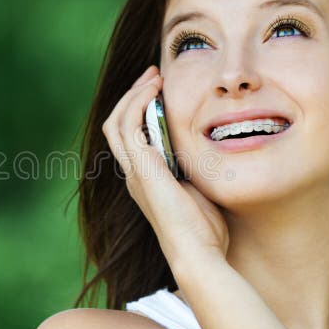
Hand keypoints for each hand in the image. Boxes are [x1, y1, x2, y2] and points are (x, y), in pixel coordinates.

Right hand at [101, 64, 230, 268]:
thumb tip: (210, 148)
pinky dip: (138, 103)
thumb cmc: (205, 230)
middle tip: (153, 75)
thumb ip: (194, 168)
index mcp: (145, 179)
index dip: (139, 110)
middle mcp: (133, 173)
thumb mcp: (199, 189)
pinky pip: (129, 125)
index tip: (160, 89)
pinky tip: (155, 91)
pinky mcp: (141, 168)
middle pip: (117, 125)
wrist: (198, 253)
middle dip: (133, 95)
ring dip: (134, 94)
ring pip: (117, 121)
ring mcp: (134, 171)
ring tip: (153, 77)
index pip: (130, 137)